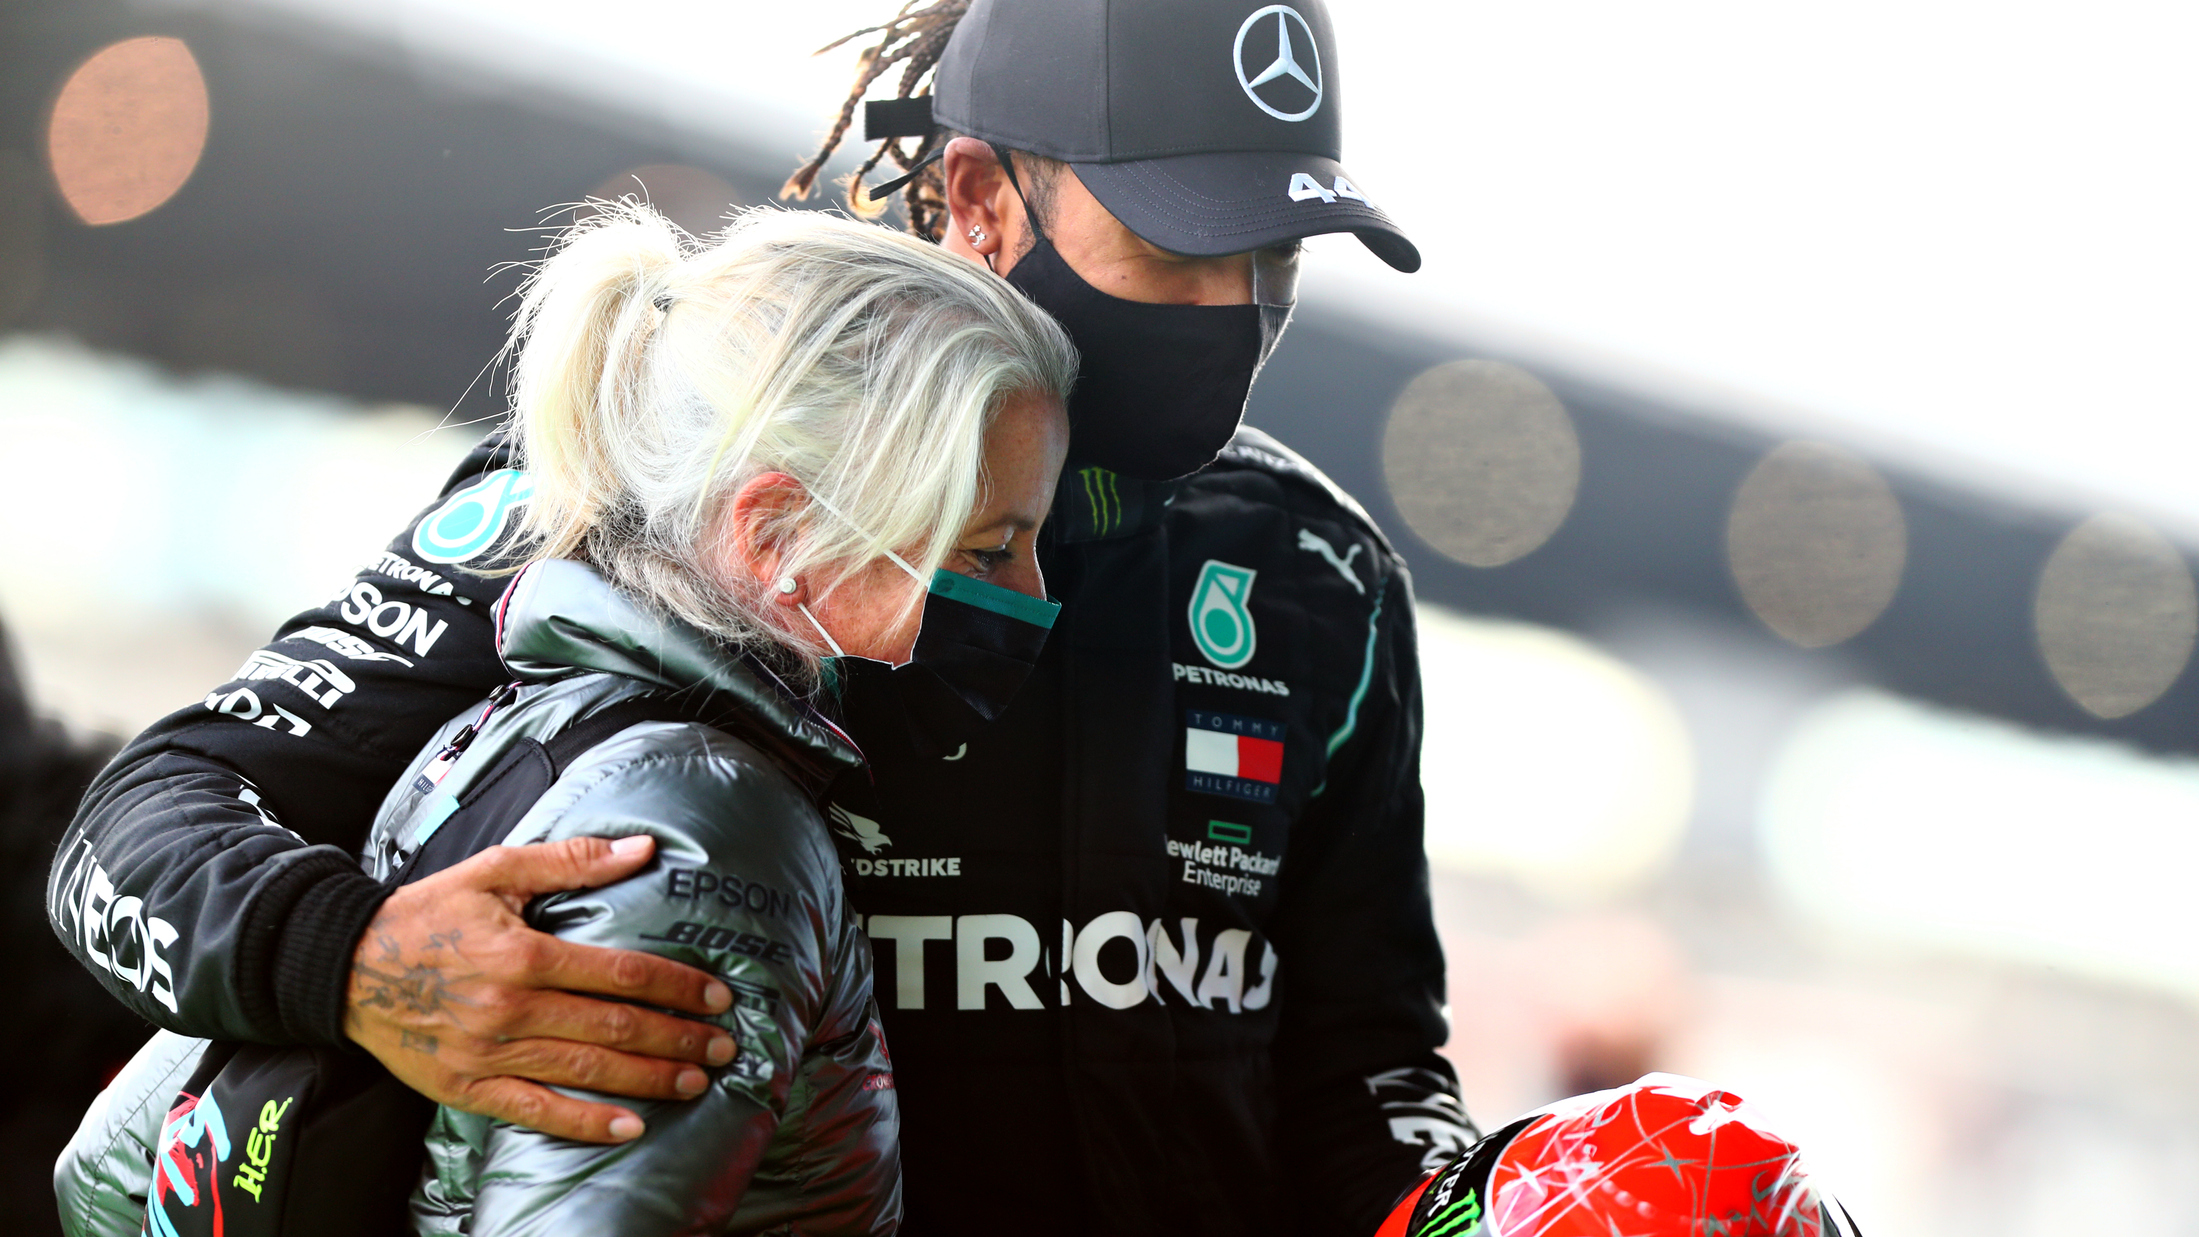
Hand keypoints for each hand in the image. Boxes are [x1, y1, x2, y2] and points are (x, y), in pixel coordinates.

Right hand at [345, 835, 735, 1143]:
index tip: (716, 996)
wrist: (345, 966)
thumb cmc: (426, 913)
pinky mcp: (468, 1088)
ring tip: (696, 1083)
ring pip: (587, 1072)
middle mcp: (512, 1008)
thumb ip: (572, 861)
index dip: (677, 986)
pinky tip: (629, 1127)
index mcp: (524, 953)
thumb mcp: (496, 871)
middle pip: (615, 1027)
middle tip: (723, 1046)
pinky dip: (586, 1123)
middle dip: (678, 1039)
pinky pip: (537, 1112)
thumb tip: (642, 849)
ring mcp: (490, 1054)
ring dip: (649, 1080)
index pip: (622, 973)